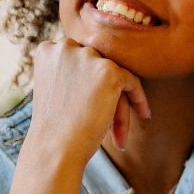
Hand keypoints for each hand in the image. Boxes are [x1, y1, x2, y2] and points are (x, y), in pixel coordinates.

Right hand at [27, 38, 149, 163]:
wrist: (55, 146)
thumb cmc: (55, 124)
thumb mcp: (56, 87)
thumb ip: (72, 71)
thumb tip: (94, 66)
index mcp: (48, 49)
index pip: (81, 57)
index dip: (91, 78)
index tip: (96, 96)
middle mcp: (65, 47)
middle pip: (99, 64)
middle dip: (106, 89)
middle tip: (110, 113)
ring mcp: (87, 56)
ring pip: (115, 75)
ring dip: (120, 100)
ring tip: (122, 124)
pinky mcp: (108, 70)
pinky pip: (132, 82)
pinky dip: (139, 99)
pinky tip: (144, 114)